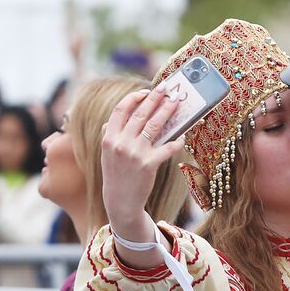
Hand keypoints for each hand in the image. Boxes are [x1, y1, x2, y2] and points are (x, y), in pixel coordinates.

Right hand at [100, 89, 185, 234]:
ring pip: (155, 126)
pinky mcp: (149, 164)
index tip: (146, 91)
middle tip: (167, 89)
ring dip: (167, 111)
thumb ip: (110, 134)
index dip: (134, 98)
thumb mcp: (107, 153)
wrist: (120, 201)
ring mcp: (135, 153)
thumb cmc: (116, 174)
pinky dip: (176, 141)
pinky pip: (166, 148)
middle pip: (141, 114)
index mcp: (109, 137)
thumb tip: (116, 117)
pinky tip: (183, 136)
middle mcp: (121, 143)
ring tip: (177, 102)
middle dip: (155, 98)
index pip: (121, 110)